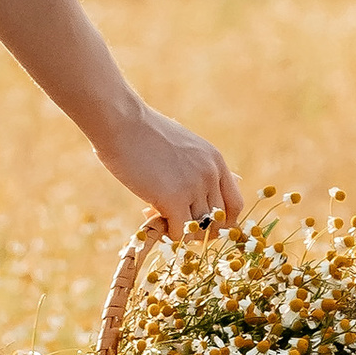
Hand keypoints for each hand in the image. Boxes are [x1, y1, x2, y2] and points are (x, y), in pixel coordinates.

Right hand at [96, 102, 242, 238]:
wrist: (121, 122)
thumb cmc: (143, 132)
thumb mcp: (182, 145)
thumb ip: (199, 168)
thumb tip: (212, 193)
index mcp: (215, 161)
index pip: (234, 205)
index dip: (220, 221)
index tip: (200, 223)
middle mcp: (210, 174)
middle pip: (217, 221)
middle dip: (196, 227)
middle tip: (172, 218)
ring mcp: (194, 187)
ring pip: (197, 228)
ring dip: (178, 227)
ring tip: (153, 211)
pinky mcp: (173, 198)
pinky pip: (180, 232)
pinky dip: (167, 232)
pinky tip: (149, 213)